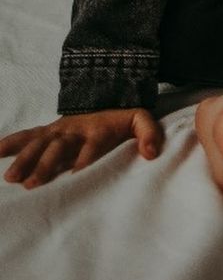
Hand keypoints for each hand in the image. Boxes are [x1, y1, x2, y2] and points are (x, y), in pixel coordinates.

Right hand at [0, 108, 162, 188]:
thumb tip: (151, 154)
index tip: (76, 176)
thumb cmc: (123, 119)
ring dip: (25, 159)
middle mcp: (76, 129)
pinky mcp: (48, 130)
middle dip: (47, 164)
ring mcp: (59, 129)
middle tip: (33, 184)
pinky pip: (27, 135)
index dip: (85, 160)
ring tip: (11, 178)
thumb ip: (150, 134)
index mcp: (99, 129)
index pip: (92, 146)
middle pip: (60, 146)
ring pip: (40, 143)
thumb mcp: (142, 120)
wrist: (107, 96)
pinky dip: (10, 142)